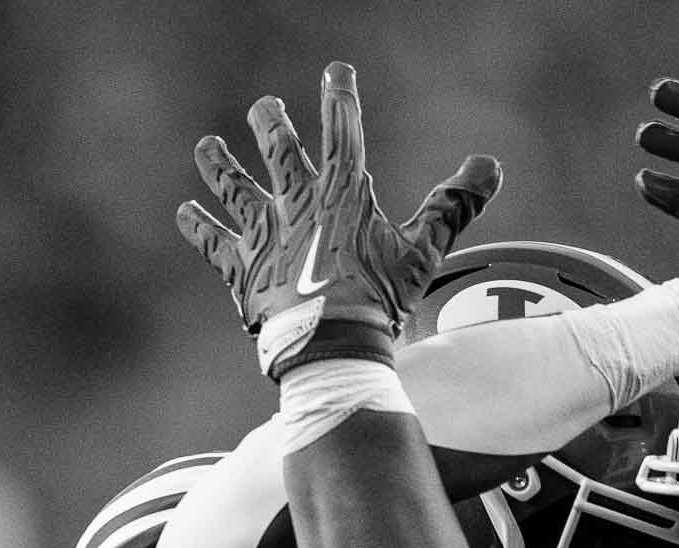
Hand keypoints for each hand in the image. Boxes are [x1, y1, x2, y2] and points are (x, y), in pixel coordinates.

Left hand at [177, 62, 501, 378]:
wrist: (332, 343)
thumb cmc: (380, 298)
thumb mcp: (424, 252)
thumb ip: (454, 206)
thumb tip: (491, 165)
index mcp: (341, 193)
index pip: (341, 131)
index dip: (340, 97)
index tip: (336, 73)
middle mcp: (296, 203)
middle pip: (278, 149)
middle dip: (271, 123)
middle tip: (266, 109)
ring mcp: (264, 235)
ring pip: (235, 187)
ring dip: (221, 165)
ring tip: (209, 147)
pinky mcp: (242, 270)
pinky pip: (213, 242)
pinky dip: (200, 226)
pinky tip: (187, 211)